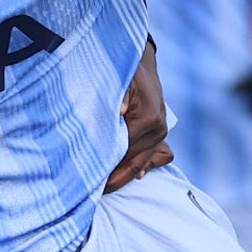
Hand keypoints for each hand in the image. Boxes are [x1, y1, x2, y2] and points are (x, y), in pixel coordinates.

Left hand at [105, 38, 169, 192]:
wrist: (138, 59)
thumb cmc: (122, 69)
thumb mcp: (115, 80)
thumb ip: (114, 98)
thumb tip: (118, 113)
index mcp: (147, 120)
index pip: (123, 154)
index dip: (106, 168)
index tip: (89, 181)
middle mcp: (158, 129)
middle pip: (133, 164)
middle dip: (113, 178)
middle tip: (92, 192)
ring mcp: (161, 132)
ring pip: (142, 164)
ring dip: (123, 174)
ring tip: (102, 187)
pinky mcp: (160, 131)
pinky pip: (155, 157)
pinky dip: (139, 166)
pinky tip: (127, 175)